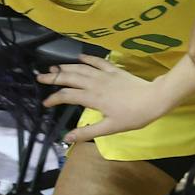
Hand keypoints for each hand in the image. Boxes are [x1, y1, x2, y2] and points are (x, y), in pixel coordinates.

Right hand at [38, 55, 170, 142]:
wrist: (154, 99)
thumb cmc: (133, 116)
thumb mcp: (110, 128)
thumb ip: (87, 132)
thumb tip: (67, 137)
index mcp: (92, 98)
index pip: (67, 96)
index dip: (54, 99)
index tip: (45, 104)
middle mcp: (95, 83)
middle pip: (70, 77)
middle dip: (53, 77)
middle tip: (39, 77)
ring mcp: (105, 75)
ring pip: (81, 68)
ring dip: (66, 67)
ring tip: (53, 67)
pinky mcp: (115, 70)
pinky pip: (99, 62)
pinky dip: (88, 59)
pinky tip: (80, 57)